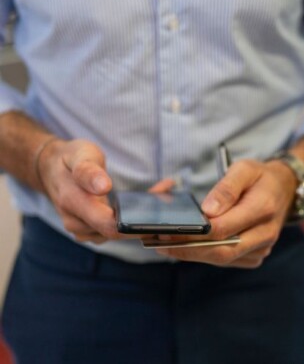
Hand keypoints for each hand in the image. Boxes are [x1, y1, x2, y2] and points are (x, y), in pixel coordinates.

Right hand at [38, 139, 161, 243]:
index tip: (158, 207)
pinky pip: (116, 232)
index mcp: (73, 203)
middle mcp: (77, 224)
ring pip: (120, 234)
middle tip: (167, 194)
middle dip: (144, 217)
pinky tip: (145, 204)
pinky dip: (132, 221)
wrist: (51, 170)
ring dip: (141, 219)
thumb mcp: (79, 155)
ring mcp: (84, 231)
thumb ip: (89, 171)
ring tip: (160, 194)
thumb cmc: (69, 160)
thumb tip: (103, 187)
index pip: (109, 225)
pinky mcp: (92, 232)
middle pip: (119, 232)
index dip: (135, 222)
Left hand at [156, 159, 297, 268]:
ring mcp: (262, 248)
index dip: (194, 233)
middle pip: (222, 251)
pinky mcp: (255, 255)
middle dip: (188, 250)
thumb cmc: (261, 177)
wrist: (285, 189)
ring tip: (166, 245)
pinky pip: (227, 260)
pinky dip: (205, 255)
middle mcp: (265, 233)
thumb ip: (226, 188)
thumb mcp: (245, 169)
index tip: (169, 230)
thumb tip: (207, 211)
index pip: (224, 228)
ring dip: (194, 254)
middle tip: (159, 243)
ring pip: (222, 259)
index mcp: (263, 208)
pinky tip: (187, 247)